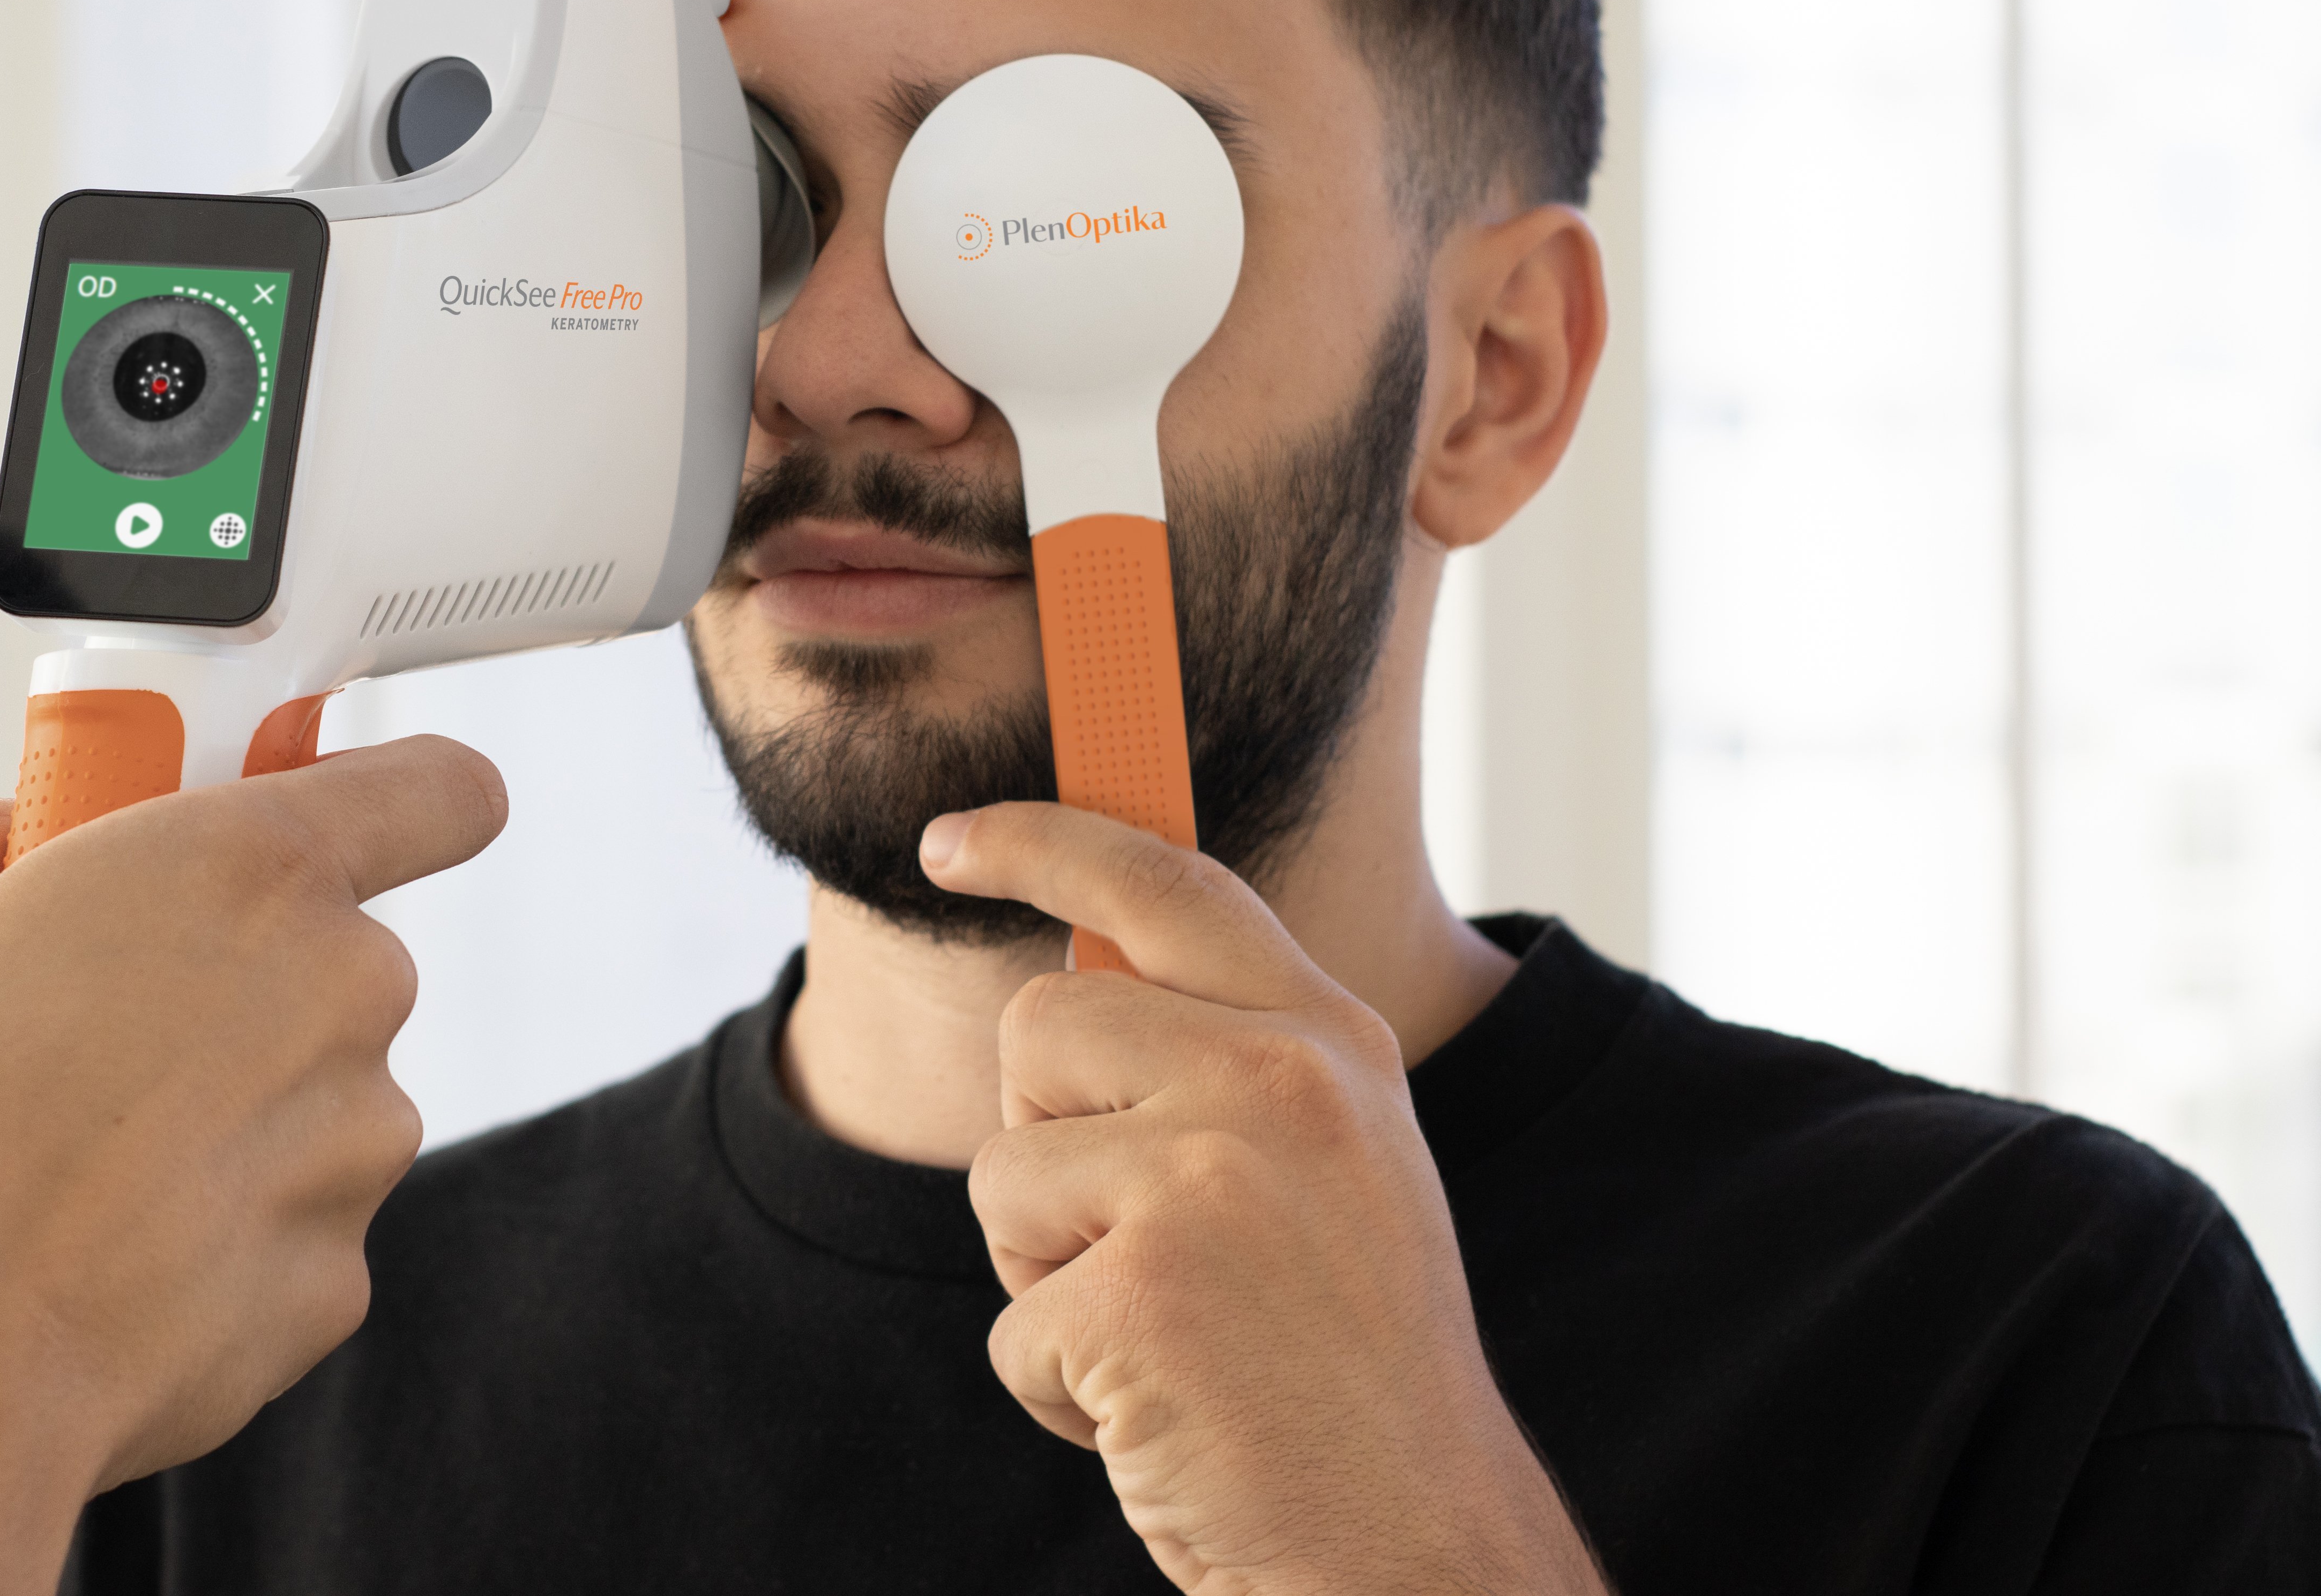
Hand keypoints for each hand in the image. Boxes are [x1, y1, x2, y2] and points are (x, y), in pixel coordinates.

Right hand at [0, 736, 506, 1595]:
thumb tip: (7, 844)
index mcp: (257, 867)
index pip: (445, 791)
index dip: (408, 803)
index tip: (347, 823)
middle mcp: (346, 991)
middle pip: (345, 956)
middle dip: (250, 980)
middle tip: (113, 1021)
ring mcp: (358, 1143)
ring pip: (321, 1097)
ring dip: (237, 1113)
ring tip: (87, 1162)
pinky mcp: (340, 1276)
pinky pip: (295, 1223)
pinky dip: (225, 1233)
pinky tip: (114, 1256)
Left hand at [925, 803, 1602, 1595]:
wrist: (1416, 1544)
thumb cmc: (1343, 1364)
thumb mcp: (1325, 1166)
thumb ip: (1222, 1059)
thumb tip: (1069, 971)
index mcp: (1332, 1042)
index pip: (1164, 886)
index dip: (1041, 841)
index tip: (950, 840)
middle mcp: (1280, 1085)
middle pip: (1040, 1027)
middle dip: (1047, 1139)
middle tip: (1149, 1246)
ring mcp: (1210, 1184)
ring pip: (1002, 1175)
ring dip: (1051, 1277)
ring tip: (1169, 1338)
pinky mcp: (1142, 1296)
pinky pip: (1011, 1324)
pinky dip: (1059, 1391)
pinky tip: (1159, 1415)